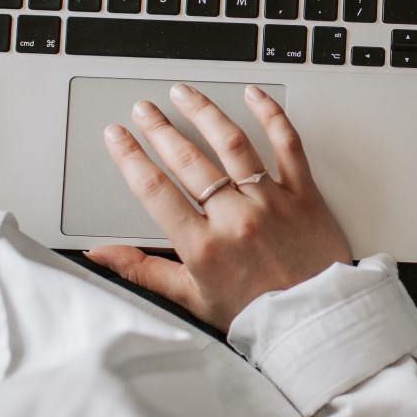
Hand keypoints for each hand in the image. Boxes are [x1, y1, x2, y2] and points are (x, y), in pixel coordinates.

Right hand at [86, 83, 352, 330]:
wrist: (316, 323)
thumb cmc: (257, 314)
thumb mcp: (192, 298)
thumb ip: (143, 271)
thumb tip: (100, 257)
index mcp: (203, 247)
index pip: (155, 190)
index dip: (130, 157)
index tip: (116, 136)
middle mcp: (235, 218)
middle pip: (188, 160)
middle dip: (159, 128)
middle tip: (143, 109)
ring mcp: (271, 201)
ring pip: (231, 144)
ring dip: (203, 112)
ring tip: (183, 93)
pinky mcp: (304, 194)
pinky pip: (287, 144)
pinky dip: (270, 115)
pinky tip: (253, 95)